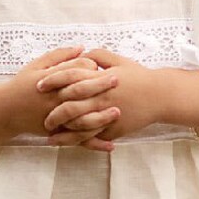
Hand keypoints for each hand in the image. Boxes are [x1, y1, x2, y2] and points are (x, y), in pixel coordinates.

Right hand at [5, 47, 119, 147]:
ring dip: (101, 116)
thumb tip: (82, 47)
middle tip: (118, 80)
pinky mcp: (56, 133)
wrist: (5, 110)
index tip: (103, 67)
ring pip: (81, 118)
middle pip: (81, 91)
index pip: (75, 70)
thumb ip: (59, 55)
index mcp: (51, 80)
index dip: (91, 67)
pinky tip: (110, 144)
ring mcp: (56, 118)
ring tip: (117, 112)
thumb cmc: (22, 85)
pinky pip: (78, 139)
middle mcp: (54, 99)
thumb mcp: (36, 65)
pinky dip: (94, 144)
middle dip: (101, 85)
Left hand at [42, 49, 162, 143]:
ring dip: (62, 131)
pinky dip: (77, 141)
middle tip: (40, 115)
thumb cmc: (138, 76)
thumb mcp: (118, 60)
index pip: (70, 78)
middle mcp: (101, 98)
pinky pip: (92, 138)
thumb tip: (79, 55)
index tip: (38, 85)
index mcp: (100, 79)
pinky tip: (66, 143)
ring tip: (48, 134)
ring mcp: (107, 115)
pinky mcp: (114, 130)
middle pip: (70, 105)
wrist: (160, 95)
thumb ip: (97, 56)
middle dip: (53, 111)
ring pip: (79, 126)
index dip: (52, 81)